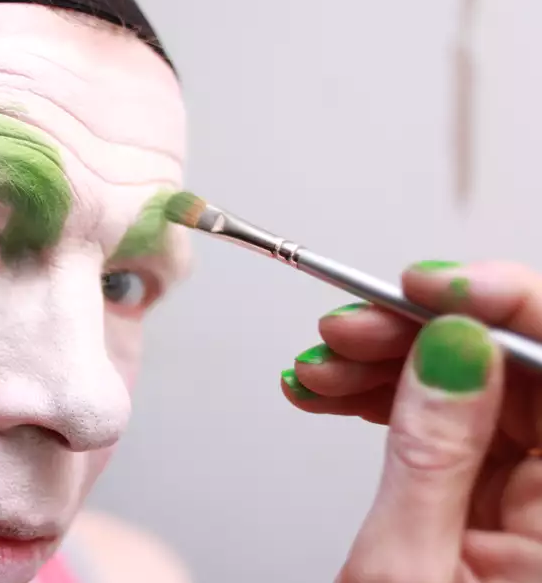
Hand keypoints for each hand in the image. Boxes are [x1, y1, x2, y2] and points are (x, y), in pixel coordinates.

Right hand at [282, 261, 541, 580]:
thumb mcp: (404, 570)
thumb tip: (450, 345)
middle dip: (421, 333)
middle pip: (516, 368)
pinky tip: (332, 392)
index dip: (506, 306)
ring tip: (320, 369)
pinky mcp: (492, 504)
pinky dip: (385, 400)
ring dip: (387, 364)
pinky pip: (448, 424)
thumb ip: (430, 456)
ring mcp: (532, 503)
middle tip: (347, 330)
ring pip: (476, 387)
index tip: (426, 286)